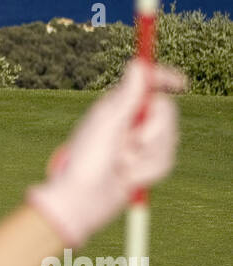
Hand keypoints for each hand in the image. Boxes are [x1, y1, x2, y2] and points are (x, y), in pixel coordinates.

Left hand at [25, 58, 185, 247]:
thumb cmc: (86, 162)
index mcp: (118, 105)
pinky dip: (149, 172)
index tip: (181, 83)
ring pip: (170, 139)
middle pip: (167, 111)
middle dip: (153, 132)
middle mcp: (132, 120)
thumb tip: (138, 65)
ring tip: (124, 167)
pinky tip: (129, 179)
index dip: (165, 78)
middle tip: (131, 145)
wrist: (85, 201)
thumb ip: (126, 97)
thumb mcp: (106, 125)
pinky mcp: (148, 162)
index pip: (148, 83)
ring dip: (148, 157)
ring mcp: (141, 141)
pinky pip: (167, 160)